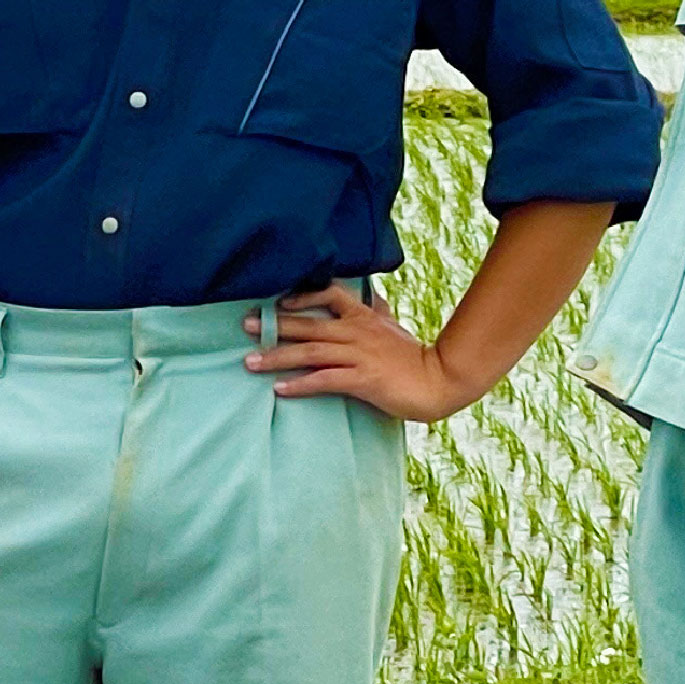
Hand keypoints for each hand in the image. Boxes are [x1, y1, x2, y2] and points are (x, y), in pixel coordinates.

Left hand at [249, 283, 483, 424]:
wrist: (439, 381)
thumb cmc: (413, 357)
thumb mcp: (393, 328)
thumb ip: (378, 313)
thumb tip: (371, 299)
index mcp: (363, 317)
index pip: (330, 294)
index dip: (302, 295)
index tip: (277, 301)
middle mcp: (357, 332)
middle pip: (309, 325)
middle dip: (274, 325)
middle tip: (245, 325)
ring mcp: (360, 355)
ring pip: (311, 352)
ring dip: (278, 357)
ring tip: (250, 362)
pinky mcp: (363, 380)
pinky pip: (325, 380)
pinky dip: (300, 385)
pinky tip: (280, 389)